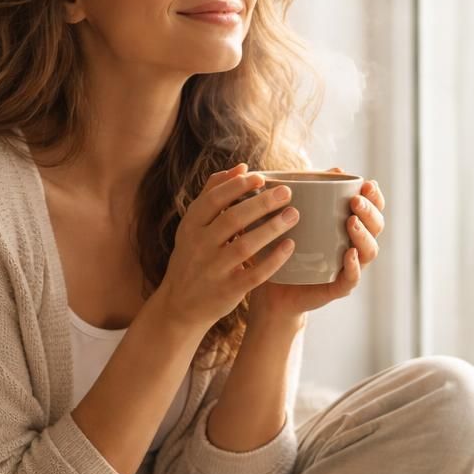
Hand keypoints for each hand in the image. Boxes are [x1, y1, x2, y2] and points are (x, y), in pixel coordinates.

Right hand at [152, 164, 298, 329]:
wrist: (180, 305)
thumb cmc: (193, 258)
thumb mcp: (193, 227)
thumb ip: (213, 194)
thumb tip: (241, 167)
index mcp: (190, 226)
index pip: (213, 200)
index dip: (237, 187)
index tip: (261, 177)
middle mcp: (199, 247)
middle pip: (232, 219)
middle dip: (261, 203)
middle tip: (286, 192)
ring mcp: (213, 270)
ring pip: (244, 245)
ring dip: (271, 228)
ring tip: (294, 214)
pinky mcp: (227, 291)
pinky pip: (254, 274)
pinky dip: (273, 260)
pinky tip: (290, 246)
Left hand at [249, 170, 385, 321]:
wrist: (270, 287)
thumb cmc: (285, 245)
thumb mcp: (294, 213)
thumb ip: (311, 190)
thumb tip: (336, 167)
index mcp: (350, 225)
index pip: (373, 208)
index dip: (375, 196)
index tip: (367, 183)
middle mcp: (356, 245)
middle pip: (376, 227)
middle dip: (370, 211)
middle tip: (355, 201)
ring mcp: (349, 267)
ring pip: (370, 251)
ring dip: (364, 234)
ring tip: (351, 222)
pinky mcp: (338, 288)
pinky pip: (352, 278)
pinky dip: (353, 266)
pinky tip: (349, 254)